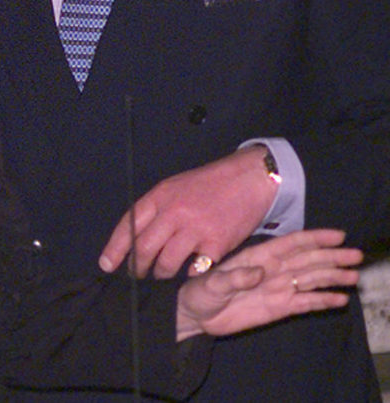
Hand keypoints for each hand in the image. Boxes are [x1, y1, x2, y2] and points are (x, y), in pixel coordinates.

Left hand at [99, 147, 276, 277]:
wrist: (248, 179)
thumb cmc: (209, 184)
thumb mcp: (176, 187)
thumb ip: (157, 209)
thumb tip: (136, 238)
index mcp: (161, 196)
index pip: (129, 224)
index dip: (115, 248)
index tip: (106, 265)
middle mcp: (175, 212)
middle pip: (144, 249)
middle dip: (137, 268)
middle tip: (137, 276)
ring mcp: (195, 229)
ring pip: (166, 264)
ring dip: (161, 275)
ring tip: (163, 275)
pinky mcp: (216, 245)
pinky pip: (194, 270)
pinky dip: (190, 274)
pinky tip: (191, 270)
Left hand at [175, 229, 361, 340]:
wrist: (195, 315)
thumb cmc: (199, 292)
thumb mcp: (211, 283)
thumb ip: (234, 277)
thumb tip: (259, 273)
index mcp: (258, 257)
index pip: (292, 244)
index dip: (315, 238)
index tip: (337, 236)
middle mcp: (272, 269)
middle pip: (308, 260)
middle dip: (332, 257)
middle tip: (356, 257)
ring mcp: (277, 288)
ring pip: (310, 279)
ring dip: (332, 277)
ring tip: (354, 276)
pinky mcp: (278, 308)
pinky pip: (304, 302)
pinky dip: (322, 300)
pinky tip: (339, 299)